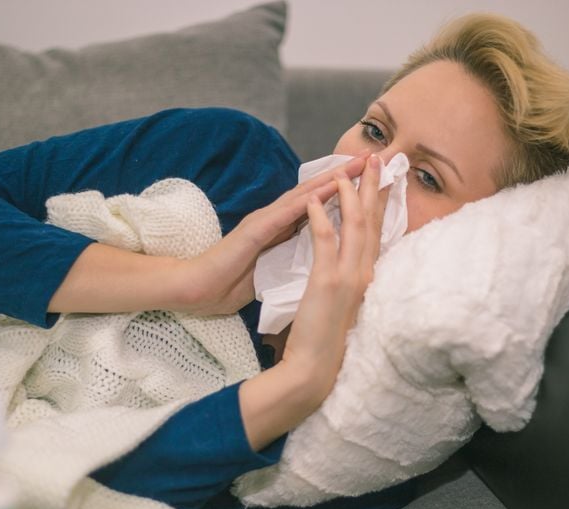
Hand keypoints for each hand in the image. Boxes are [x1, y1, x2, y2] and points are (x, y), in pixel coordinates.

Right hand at [177, 153, 369, 315]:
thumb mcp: (271, 266)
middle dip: (344, 176)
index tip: (371, 181)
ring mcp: (263, 221)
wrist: (197, 290)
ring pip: (303, 196)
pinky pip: (284, 214)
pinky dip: (305, 201)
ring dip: (330, 180)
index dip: (344, 192)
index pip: (318, 206)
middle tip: (371, 159)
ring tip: (354, 166)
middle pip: (315, 193)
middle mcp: (275, 218)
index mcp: (281, 228)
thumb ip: (289, 253)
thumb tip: (312, 253)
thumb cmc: (230, 283)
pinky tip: (323, 191)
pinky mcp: (253, 231)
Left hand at [279, 154, 387, 399]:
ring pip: (356, 225)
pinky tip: (317, 199)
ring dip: (349, 194)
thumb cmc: (325, 337)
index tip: (380, 176)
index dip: (379, 201)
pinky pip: (326, 242)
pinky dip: (322, 218)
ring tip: (343, 170)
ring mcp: (349, 277)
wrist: (315, 368)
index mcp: (368, 276)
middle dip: (373, 186)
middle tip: (375, 157)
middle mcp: (365, 273)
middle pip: (373, 221)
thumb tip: (348, 262)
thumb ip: (348, 279)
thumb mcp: (342, 302)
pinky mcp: (328, 283)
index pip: (377, 231)